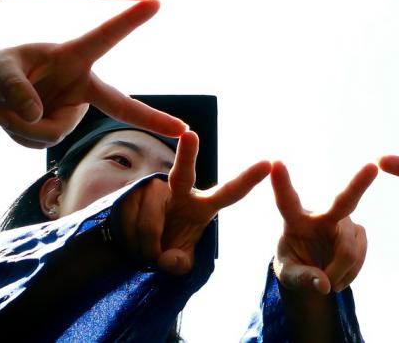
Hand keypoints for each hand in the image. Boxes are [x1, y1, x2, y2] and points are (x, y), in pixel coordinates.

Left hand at [0, 0, 185, 145]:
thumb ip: (15, 90)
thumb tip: (35, 115)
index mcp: (72, 56)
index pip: (104, 36)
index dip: (130, 20)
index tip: (156, 1)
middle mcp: (82, 83)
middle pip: (120, 104)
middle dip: (152, 118)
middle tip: (185, 130)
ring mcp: (74, 109)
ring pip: (53, 132)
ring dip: (22, 127)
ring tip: (5, 109)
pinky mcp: (62, 128)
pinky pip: (42, 144)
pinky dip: (19, 136)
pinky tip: (13, 121)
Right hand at [112, 132, 270, 273]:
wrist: (133, 241)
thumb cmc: (166, 246)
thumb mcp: (178, 260)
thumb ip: (180, 263)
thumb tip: (168, 259)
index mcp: (203, 205)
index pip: (229, 193)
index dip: (248, 180)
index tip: (268, 164)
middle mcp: (181, 190)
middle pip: (183, 173)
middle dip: (188, 154)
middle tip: (191, 135)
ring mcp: (154, 187)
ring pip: (151, 222)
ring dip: (147, 246)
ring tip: (145, 250)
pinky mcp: (130, 191)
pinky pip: (131, 221)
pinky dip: (131, 239)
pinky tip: (130, 238)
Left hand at [271, 161, 376, 294]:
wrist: (312, 267)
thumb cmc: (294, 264)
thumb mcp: (288, 275)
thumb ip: (302, 279)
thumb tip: (325, 284)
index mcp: (295, 219)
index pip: (286, 200)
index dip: (281, 183)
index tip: (276, 163)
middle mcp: (323, 214)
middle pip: (343, 202)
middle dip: (359, 183)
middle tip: (373, 167)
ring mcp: (344, 221)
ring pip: (348, 251)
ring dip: (339, 274)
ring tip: (328, 282)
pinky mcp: (359, 231)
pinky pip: (359, 257)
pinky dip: (350, 274)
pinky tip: (341, 275)